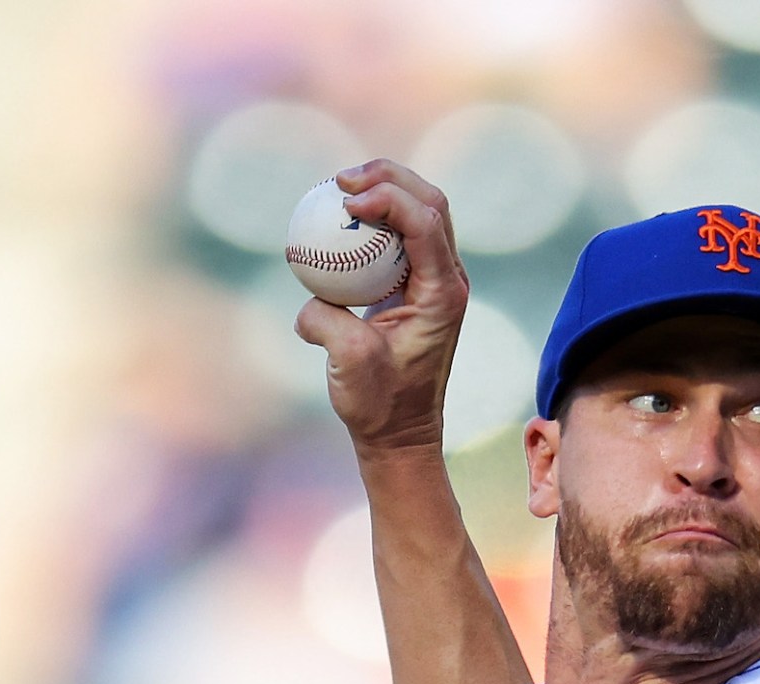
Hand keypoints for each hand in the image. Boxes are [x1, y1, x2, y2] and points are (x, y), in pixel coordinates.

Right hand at [294, 160, 471, 453]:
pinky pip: (399, 236)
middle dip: (389, 177)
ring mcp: (436, 280)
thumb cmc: (379, 403)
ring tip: (341, 187)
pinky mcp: (416, 285)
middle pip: (431, 203)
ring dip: (384, 190)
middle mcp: (448, 280)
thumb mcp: (348, 362)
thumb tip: (311, 289)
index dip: (389, 198)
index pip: (427, 224)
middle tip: (342, 179)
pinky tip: (339, 217)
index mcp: (443, 294)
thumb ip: (327, 319)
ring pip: (420, 213)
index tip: (347, 199)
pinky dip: (374, 218)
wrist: (398, 431)